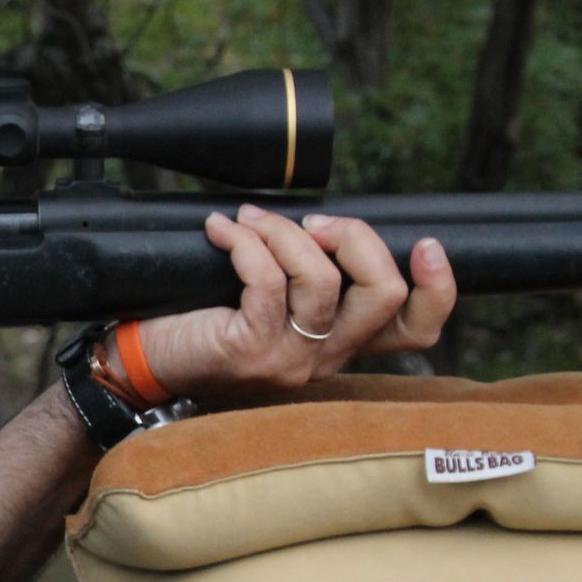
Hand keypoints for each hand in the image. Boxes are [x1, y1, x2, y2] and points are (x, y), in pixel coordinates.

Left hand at [138, 203, 456, 398]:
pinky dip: (246, 242)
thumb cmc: (202, 322)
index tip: (427, 243)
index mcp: (338, 345)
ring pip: (322, 279)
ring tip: (249, 220)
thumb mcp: (268, 303)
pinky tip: (222, 230)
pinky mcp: (249, 349)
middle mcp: (323, 358)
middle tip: (311, 222)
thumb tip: (324, 222)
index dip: (438, 287)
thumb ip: (307, 277)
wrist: (142, 362)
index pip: (415, 329)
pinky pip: (266, 280)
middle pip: (384, 294)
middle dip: (356, 237)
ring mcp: (289, 359)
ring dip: (284, 232)